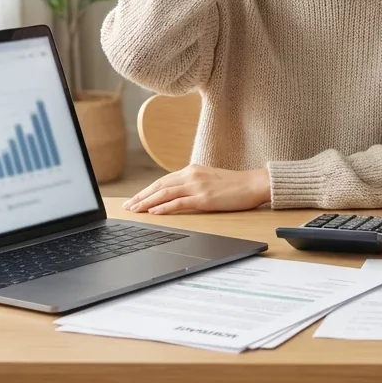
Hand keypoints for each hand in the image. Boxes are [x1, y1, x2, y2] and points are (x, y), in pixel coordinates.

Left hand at [123, 165, 270, 214]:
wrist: (255, 184)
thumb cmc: (236, 184)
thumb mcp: (211, 179)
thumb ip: (195, 183)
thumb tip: (180, 194)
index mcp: (193, 170)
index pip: (163, 180)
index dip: (147, 190)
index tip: (135, 199)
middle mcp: (192, 175)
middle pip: (159, 186)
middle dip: (141, 196)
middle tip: (127, 206)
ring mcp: (197, 186)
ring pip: (165, 193)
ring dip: (147, 202)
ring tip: (135, 210)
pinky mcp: (204, 198)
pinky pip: (179, 203)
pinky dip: (163, 207)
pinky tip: (153, 213)